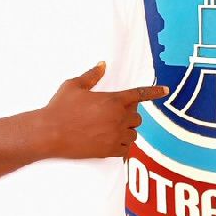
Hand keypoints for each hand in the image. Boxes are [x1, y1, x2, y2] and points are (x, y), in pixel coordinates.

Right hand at [41, 62, 167, 159]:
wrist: (49, 133)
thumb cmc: (59, 108)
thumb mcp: (74, 86)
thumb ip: (92, 75)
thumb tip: (103, 64)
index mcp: (113, 100)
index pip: (140, 94)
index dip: (154, 92)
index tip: (166, 90)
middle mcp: (118, 117)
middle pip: (137, 117)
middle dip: (128, 116)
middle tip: (111, 117)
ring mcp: (115, 135)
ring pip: (134, 134)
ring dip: (126, 131)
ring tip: (110, 131)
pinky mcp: (110, 151)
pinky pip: (127, 149)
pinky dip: (122, 146)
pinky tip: (111, 143)